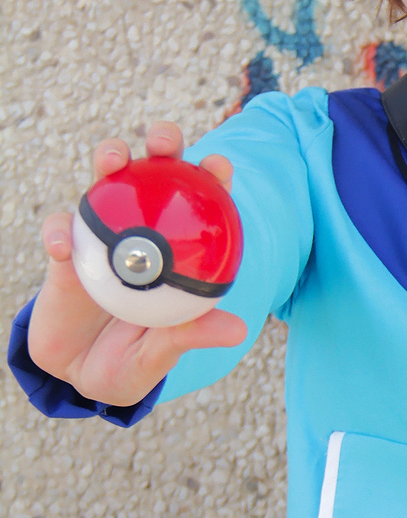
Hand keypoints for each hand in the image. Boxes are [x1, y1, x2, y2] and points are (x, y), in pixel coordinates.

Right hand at [27, 122, 247, 405]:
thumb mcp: (162, 352)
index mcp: (176, 250)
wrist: (79, 376)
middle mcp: (142, 232)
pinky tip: (62, 246)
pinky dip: (59, 233)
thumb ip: (191, 335)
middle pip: (155, 174)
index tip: (218, 165)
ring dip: (109, 161)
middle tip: (164, 141)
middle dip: (163, 144)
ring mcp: (102, 236)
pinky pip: (60, 233)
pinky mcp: (65, 253)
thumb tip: (236, 330)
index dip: (211, 177)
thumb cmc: (132, 358)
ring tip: (114, 159)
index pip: (199, 204)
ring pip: (104, 185)